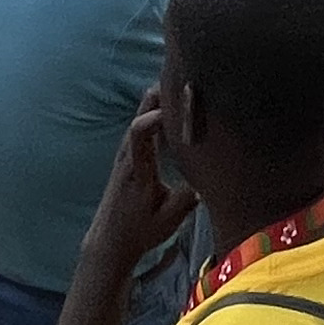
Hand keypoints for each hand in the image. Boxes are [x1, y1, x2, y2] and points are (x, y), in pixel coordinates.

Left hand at [85, 95, 197, 264]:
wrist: (110, 240)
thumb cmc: (139, 231)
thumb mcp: (169, 220)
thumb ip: (188, 198)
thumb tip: (213, 178)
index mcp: (138, 169)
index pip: (139, 131)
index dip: (157, 114)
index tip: (182, 106)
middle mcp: (128, 154)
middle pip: (140, 110)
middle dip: (163, 93)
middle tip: (192, 83)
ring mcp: (125, 152)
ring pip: (141, 112)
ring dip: (163, 99)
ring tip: (189, 92)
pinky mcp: (127, 154)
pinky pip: (142, 122)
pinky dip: (158, 110)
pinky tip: (176, 110)